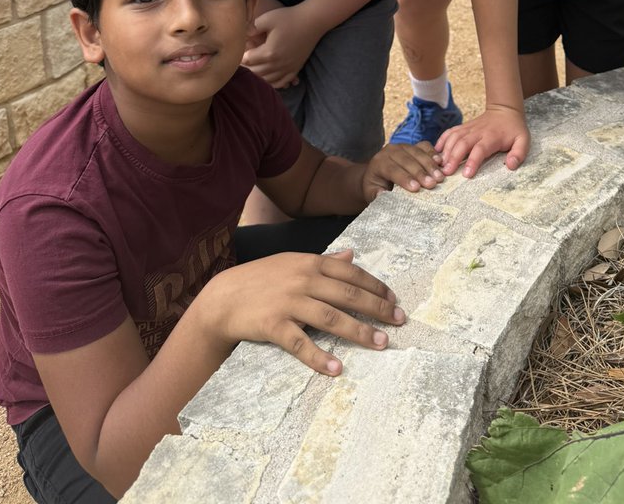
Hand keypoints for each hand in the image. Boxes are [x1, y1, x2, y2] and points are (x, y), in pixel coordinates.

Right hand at [208, 249, 404, 375]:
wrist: (223, 297)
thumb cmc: (261, 279)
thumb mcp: (292, 262)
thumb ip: (323, 260)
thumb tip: (351, 254)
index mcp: (311, 262)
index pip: (352, 273)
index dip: (376, 287)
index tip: (394, 300)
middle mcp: (303, 280)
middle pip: (349, 295)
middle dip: (378, 309)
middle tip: (399, 322)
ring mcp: (289, 302)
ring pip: (332, 318)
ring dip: (360, 332)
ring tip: (381, 344)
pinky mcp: (274, 325)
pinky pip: (301, 344)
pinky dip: (319, 357)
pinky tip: (337, 368)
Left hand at [242, 2, 323, 88]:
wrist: (313, 21)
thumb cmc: (289, 17)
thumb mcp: (267, 18)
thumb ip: (252, 28)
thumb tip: (241, 35)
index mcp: (269, 52)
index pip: (247, 60)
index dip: (240, 56)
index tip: (237, 52)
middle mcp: (278, 64)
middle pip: (256, 73)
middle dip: (246, 68)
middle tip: (241, 63)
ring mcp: (288, 68)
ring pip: (267, 80)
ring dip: (257, 77)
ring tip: (252, 70)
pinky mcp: (295, 69)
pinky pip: (281, 83)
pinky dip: (272, 83)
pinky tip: (267, 80)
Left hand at [362, 142, 444, 199]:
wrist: (379, 173)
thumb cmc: (377, 185)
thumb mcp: (372, 192)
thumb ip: (376, 194)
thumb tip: (382, 195)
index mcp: (379, 162)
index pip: (392, 169)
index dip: (404, 178)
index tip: (416, 188)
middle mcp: (390, 150)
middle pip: (407, 160)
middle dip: (420, 172)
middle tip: (432, 184)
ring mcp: (403, 146)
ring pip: (417, 152)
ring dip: (430, 165)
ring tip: (440, 177)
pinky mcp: (414, 145)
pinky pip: (425, 146)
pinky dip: (433, 153)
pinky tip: (441, 162)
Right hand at [434, 106, 530, 177]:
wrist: (505, 110)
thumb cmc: (514, 129)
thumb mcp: (523, 141)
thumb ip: (519, 153)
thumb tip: (511, 165)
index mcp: (492, 137)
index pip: (480, 149)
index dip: (473, 161)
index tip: (466, 174)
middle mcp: (478, 132)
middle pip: (462, 143)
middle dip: (453, 158)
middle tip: (446, 173)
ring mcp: (469, 128)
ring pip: (454, 138)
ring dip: (446, 151)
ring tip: (439, 165)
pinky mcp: (464, 127)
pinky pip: (450, 132)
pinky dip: (442, 140)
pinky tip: (436, 151)